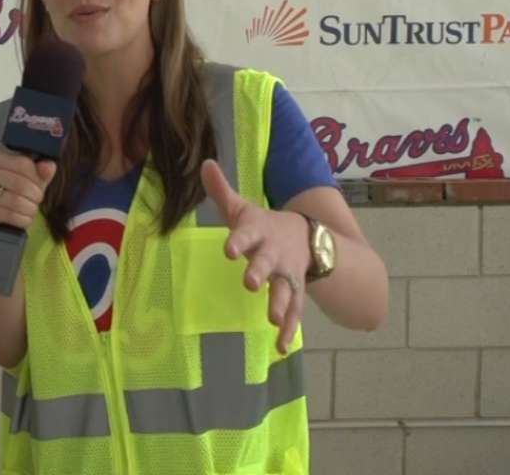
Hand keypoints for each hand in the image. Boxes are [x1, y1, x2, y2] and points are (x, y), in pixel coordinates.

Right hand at [0, 152, 56, 234]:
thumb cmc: (16, 195)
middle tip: (37, 201)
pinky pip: (9, 215)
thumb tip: (49, 166)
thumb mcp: (32, 182)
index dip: (37, 177)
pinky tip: (23, 219)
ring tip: (30, 211)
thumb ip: (42, 172)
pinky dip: (22, 220)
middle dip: (35, 196)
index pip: (23, 164)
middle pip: (20, 183)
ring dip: (30, 209)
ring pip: (15, 201)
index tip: (39, 186)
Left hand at [200, 159, 311, 354]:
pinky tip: (280, 345)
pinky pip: (295, 312)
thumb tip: (204, 163)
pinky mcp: (294, 292)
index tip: (228, 249)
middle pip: (267, 263)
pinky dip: (289, 329)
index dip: (238, 241)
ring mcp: (286, 275)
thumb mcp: (242, 209)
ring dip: (280, 304)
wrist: (305, 235)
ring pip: (285, 290)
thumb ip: (221, 191)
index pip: (245, 234)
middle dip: (259, 272)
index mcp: (258, 232)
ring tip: (273, 319)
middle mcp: (273, 254)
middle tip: (250, 284)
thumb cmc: (261, 225)